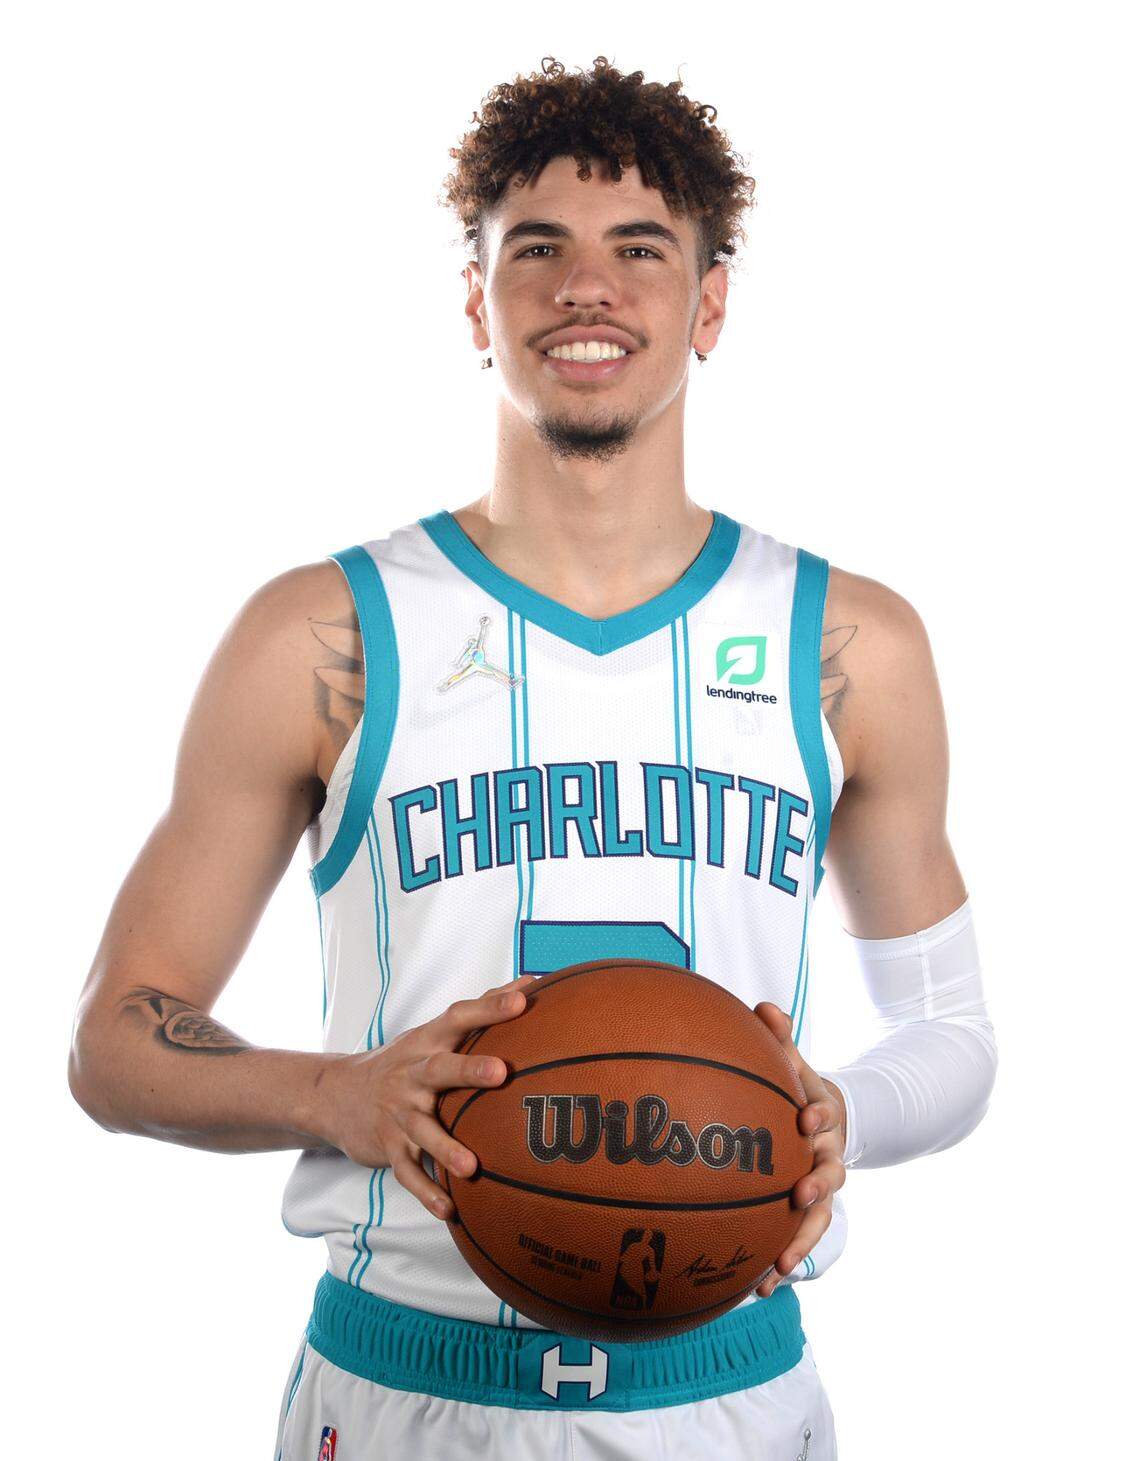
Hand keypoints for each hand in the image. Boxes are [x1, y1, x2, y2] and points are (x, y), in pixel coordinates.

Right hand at [312, 976, 535, 1219]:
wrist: (335, 1095)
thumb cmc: (405, 1061)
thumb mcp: (433, 1032)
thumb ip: (481, 1010)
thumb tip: (529, 983)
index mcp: (426, 1042)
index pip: (459, 1017)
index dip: (489, 1007)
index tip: (523, 1000)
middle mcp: (411, 1073)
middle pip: (440, 1069)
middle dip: (469, 1070)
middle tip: (502, 1073)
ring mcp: (397, 1111)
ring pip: (422, 1129)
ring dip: (446, 1148)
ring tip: (471, 1167)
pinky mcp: (387, 1146)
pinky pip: (407, 1172)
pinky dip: (426, 1191)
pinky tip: (450, 1210)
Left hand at [752, 1002, 846, 1297]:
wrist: (820, 1121)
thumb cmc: (794, 1089)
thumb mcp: (791, 1063)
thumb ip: (780, 1039)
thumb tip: (764, 1006)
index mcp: (824, 1115)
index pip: (827, 1112)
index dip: (820, 1114)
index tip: (805, 1117)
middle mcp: (828, 1155)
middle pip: (832, 1172)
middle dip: (818, 1183)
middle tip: (801, 1192)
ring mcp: (821, 1188)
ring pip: (819, 1217)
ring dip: (801, 1240)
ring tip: (779, 1265)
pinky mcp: (807, 1214)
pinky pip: (798, 1241)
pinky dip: (783, 1263)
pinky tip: (758, 1290)